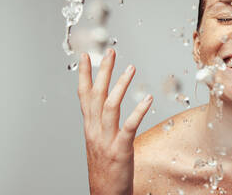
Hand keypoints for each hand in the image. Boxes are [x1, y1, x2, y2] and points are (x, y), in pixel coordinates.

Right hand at [78, 48, 152, 194]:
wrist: (105, 194)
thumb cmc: (105, 169)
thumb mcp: (99, 142)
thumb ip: (101, 125)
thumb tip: (106, 108)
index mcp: (90, 128)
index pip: (84, 96)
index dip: (84, 75)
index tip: (86, 56)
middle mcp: (95, 131)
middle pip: (96, 95)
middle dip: (102, 71)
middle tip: (111, 51)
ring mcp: (106, 140)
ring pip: (110, 106)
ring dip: (120, 85)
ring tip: (131, 67)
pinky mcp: (120, 149)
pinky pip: (128, 127)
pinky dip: (138, 111)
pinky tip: (147, 99)